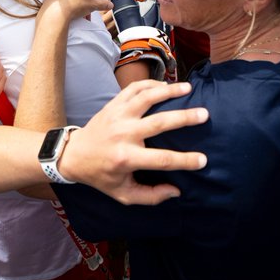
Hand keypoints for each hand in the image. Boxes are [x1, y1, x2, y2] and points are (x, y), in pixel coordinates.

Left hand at [60, 80, 207, 203]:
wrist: (74, 155)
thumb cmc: (102, 175)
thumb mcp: (123, 194)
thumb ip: (151, 196)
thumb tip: (176, 191)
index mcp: (126, 158)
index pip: (162, 159)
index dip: (185, 161)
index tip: (203, 160)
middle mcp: (123, 134)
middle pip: (159, 123)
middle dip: (184, 118)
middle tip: (204, 114)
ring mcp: (118, 116)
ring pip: (146, 98)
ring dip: (169, 91)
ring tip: (188, 88)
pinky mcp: (113, 105)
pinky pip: (134, 89)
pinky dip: (151, 84)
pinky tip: (166, 85)